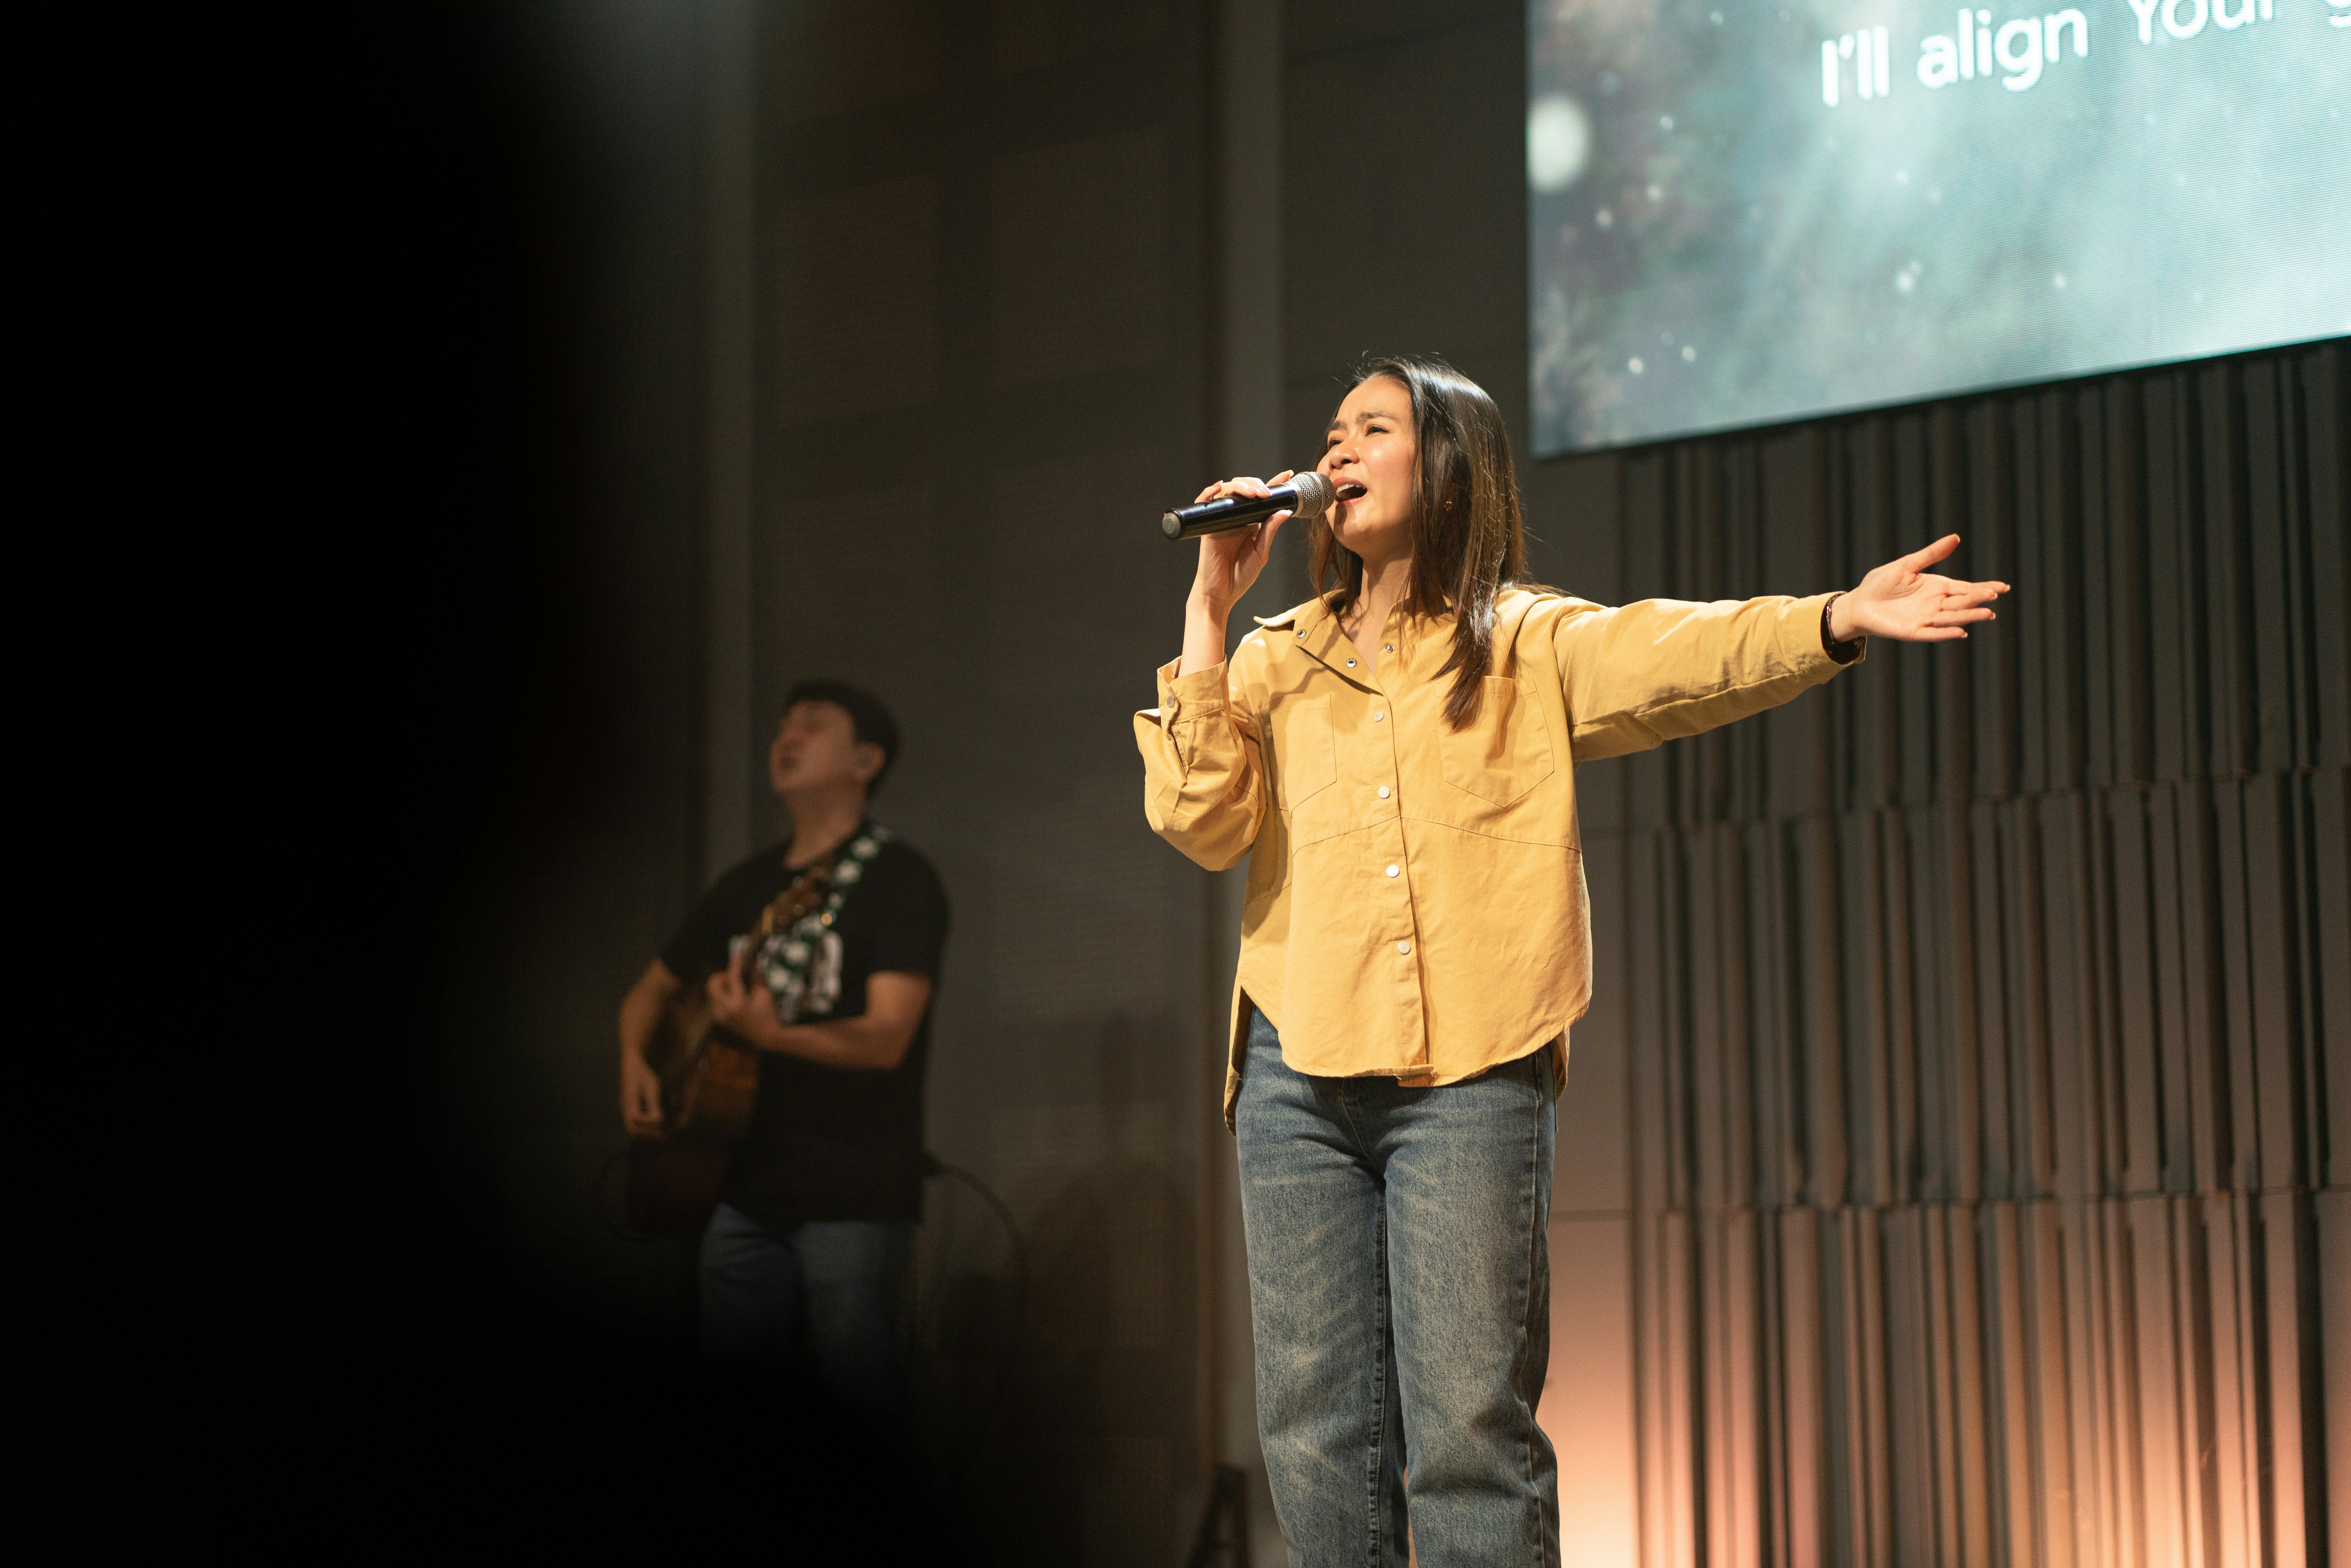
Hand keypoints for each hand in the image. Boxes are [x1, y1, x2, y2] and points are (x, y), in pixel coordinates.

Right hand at [621, 1049, 664, 1137]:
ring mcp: (627, 1111)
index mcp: (629, 1104)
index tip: (660, 1121)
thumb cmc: (643, 1074)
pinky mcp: (632, 1111)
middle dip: (648, 1136)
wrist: (633, 1065)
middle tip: (663, 1135)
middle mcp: (626, 1110)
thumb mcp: (651, 1087)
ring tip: (661, 1133)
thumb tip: (658, 1121)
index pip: (635, 1124)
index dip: (648, 1126)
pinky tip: (657, 1127)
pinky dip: (646, 1130)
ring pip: (633, 1131)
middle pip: (632, 1132)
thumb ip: (653, 1104)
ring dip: (647, 1135)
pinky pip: (636, 1126)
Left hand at [706, 964, 783, 1045]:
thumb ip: (755, 976)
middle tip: (733, 975)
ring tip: (736, 986)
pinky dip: (723, 994)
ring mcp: (720, 1016)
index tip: (737, 956)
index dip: (735, 965)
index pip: (732, 978)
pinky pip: (715, 1000)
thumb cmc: (768, 1014)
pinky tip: (735, 996)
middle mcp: (725, 1010)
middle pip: (712, 984)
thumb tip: (752, 960)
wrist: (766, 1037)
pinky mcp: (719, 1019)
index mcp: (738, 1004)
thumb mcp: (764, 993)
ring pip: (712, 992)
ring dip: (722, 985)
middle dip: (722, 975)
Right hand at [1188, 471, 1294, 614]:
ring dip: (1240, 486)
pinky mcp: (1208, 525)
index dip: (1274, 484)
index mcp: (1251, 523)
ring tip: (1253, 493)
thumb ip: (1270, 531)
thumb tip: (1285, 511)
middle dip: (1256, 484)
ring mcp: (1221, 520)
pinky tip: (1220, 487)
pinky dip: (1210, 492)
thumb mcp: (1261, 552)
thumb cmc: (1240, 576)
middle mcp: (1236, 518)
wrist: (1221, 593)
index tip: (1288, 475)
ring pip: (1227, 491)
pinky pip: (1205, 503)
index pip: (1262, 499)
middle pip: (1244, 489)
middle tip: (1266, 492)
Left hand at [1832, 535, 2010, 643]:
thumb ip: (1930, 554)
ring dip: (1969, 616)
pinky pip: (1933, 633)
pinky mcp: (1913, 631)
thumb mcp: (1907, 565)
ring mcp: (1926, 619)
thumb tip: (1955, 537)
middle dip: (1979, 600)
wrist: (1859, 603)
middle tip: (1995, 596)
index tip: (2003, 587)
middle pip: (1962, 603)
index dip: (1984, 588)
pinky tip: (1961, 632)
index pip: (1966, 588)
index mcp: (1937, 587)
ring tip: (1987, 613)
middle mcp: (1936, 604)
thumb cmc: (1881, 582)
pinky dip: (1946, 632)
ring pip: (1952, 618)